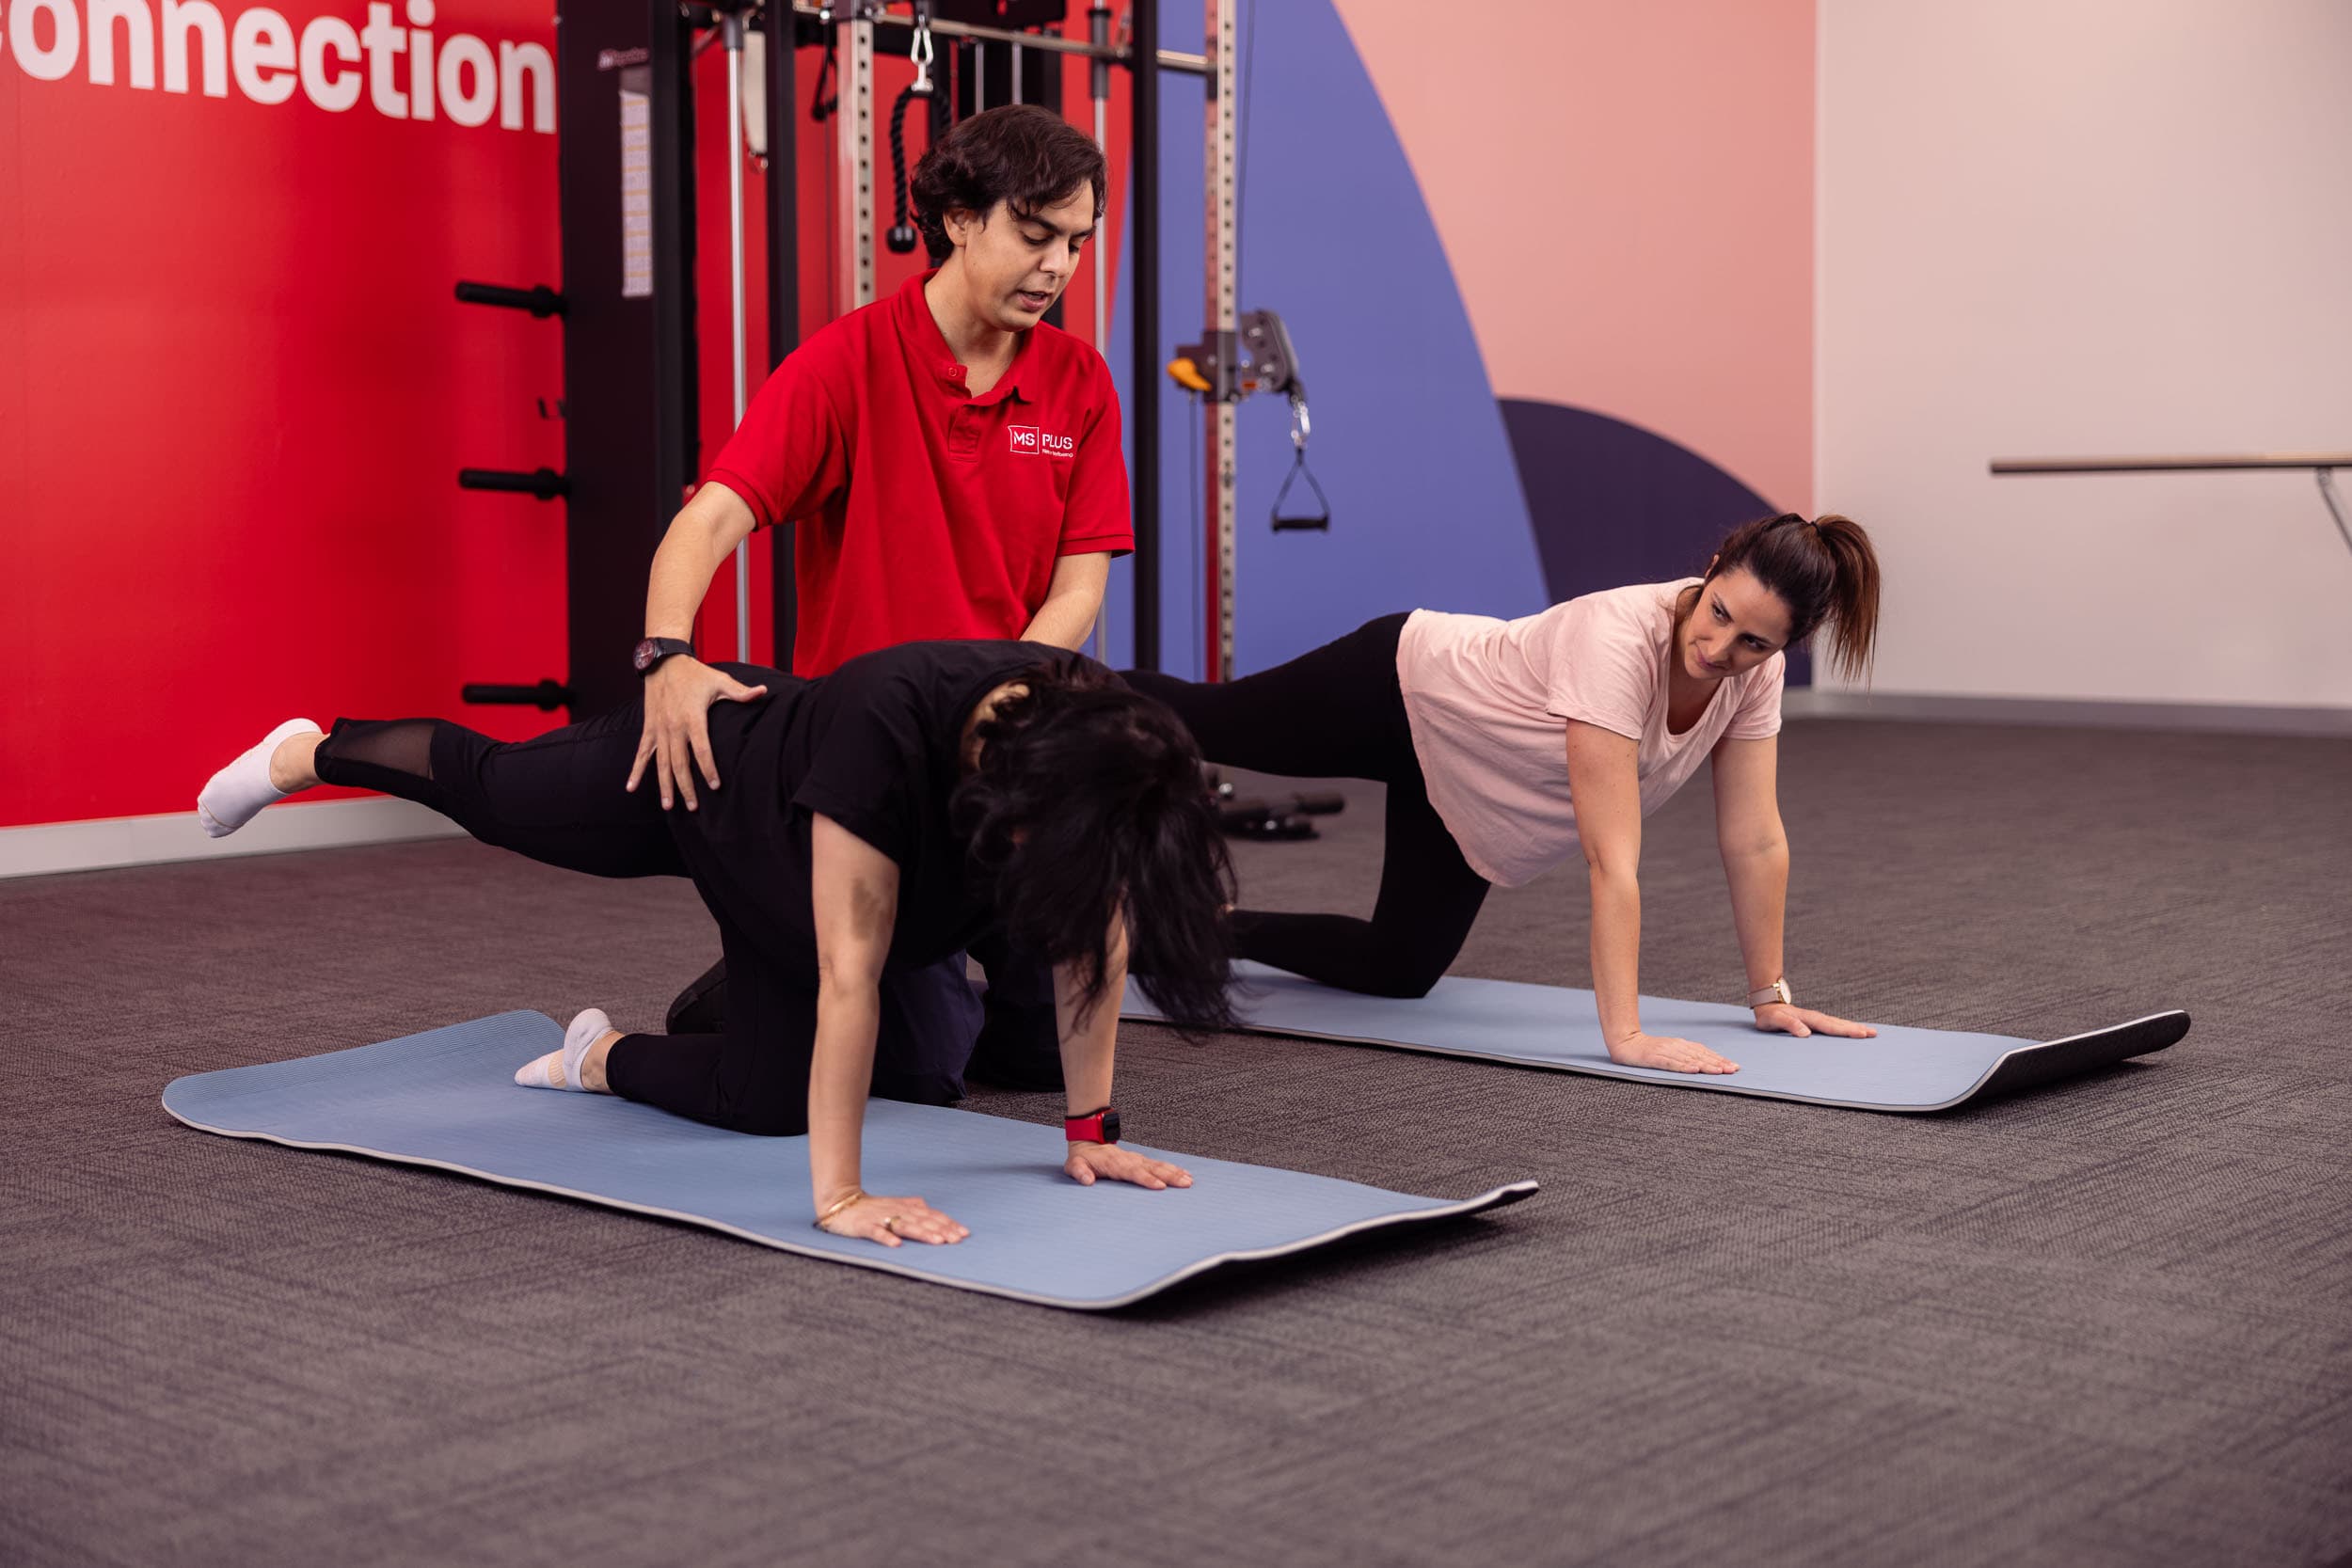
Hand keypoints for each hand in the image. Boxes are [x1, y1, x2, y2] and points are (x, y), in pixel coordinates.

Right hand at [626, 656, 768, 810]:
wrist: (664, 662)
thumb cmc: (695, 674)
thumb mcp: (720, 681)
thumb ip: (741, 692)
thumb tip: (763, 692)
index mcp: (692, 718)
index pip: (702, 749)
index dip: (708, 769)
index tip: (715, 785)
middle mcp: (673, 727)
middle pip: (680, 763)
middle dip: (686, 786)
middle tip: (693, 807)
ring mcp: (659, 729)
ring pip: (661, 763)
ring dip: (664, 785)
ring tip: (668, 806)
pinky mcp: (649, 729)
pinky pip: (641, 753)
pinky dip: (636, 770)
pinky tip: (631, 787)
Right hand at [815, 1192, 967, 1247]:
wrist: (839, 1202)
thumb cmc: (870, 1207)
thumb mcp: (894, 1205)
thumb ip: (912, 1206)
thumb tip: (929, 1207)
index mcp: (905, 1208)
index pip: (931, 1215)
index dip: (948, 1223)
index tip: (964, 1233)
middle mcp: (896, 1211)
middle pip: (922, 1220)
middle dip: (941, 1230)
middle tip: (957, 1240)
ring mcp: (880, 1218)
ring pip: (905, 1225)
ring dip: (922, 1233)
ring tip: (937, 1242)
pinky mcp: (863, 1225)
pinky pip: (875, 1232)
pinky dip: (886, 1237)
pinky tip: (896, 1245)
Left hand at [1064, 1142, 1192, 1189]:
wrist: (1088, 1140)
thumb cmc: (1082, 1157)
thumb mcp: (1074, 1165)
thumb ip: (1080, 1172)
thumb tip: (1087, 1181)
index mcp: (1115, 1163)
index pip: (1133, 1172)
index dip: (1146, 1179)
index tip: (1160, 1186)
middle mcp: (1129, 1160)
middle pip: (1152, 1168)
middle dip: (1169, 1176)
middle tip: (1185, 1184)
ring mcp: (1136, 1159)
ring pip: (1158, 1165)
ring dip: (1174, 1172)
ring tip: (1189, 1180)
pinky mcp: (1140, 1160)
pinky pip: (1158, 1164)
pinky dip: (1172, 1169)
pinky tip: (1184, 1173)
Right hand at [1607, 1030, 1738, 1074]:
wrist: (1625, 1043)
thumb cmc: (1649, 1049)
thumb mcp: (1670, 1050)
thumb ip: (1685, 1055)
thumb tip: (1704, 1063)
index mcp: (1681, 1045)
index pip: (1704, 1052)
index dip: (1720, 1059)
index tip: (1734, 1066)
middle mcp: (1676, 1046)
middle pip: (1700, 1055)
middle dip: (1718, 1063)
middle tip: (1732, 1070)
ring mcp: (1665, 1051)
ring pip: (1689, 1059)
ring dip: (1705, 1065)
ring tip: (1719, 1071)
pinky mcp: (1654, 1058)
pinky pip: (1671, 1063)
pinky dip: (1683, 1066)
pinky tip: (1693, 1070)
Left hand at [1753, 1003, 1876, 1039]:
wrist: (1768, 1006)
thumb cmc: (1769, 1016)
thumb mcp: (1775, 1020)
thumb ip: (1789, 1025)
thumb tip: (1805, 1033)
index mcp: (1808, 1018)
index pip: (1829, 1026)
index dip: (1845, 1031)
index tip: (1860, 1033)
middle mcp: (1815, 1017)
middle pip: (1839, 1024)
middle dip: (1856, 1029)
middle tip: (1873, 1034)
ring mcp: (1817, 1019)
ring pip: (1839, 1024)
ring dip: (1854, 1027)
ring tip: (1870, 1032)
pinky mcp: (1816, 1022)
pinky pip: (1834, 1025)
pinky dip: (1846, 1028)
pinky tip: (1854, 1031)